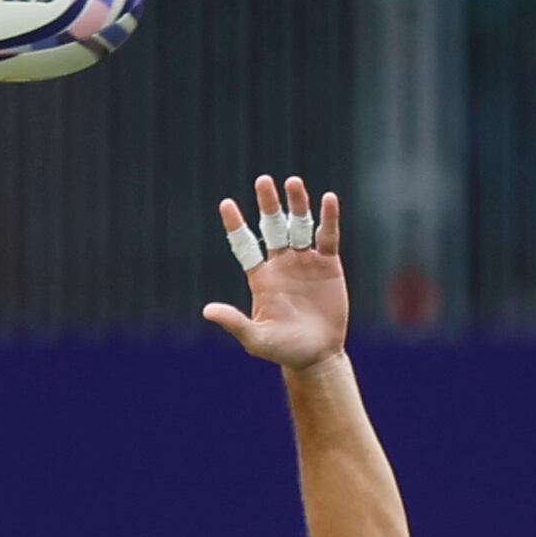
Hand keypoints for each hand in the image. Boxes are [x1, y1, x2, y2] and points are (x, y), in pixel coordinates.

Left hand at [200, 173, 348, 369]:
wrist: (317, 355)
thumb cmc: (283, 349)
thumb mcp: (256, 339)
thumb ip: (235, 322)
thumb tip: (207, 311)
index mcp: (260, 276)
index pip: (245, 244)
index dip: (236, 224)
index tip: (226, 204)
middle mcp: (281, 263)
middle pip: (273, 226)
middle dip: (268, 204)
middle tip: (262, 181)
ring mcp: (305, 260)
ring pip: (299, 225)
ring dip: (297, 204)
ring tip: (293, 182)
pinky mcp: (328, 264)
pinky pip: (327, 236)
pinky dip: (329, 218)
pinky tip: (328, 199)